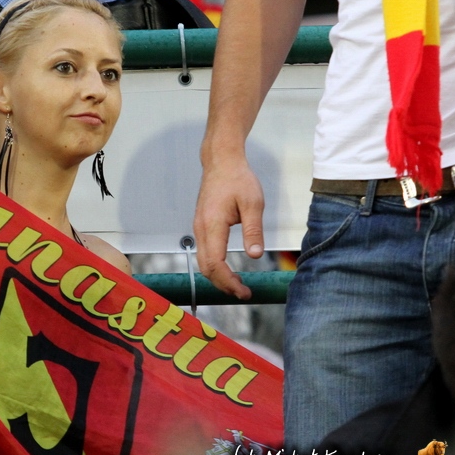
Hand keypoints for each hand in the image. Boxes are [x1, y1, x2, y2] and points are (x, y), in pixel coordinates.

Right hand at [193, 151, 264, 299]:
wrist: (221, 162)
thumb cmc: (237, 179)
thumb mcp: (253, 204)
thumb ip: (253, 231)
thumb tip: (255, 256)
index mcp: (212, 225)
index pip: (215, 263)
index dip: (228, 281)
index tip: (243, 291)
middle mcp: (201, 229)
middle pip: (205, 268)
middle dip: (223, 284)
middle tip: (242, 293)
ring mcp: (199, 228)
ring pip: (203, 262)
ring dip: (218, 277)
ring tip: (237, 284)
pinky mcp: (202, 226)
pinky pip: (204, 253)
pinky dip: (215, 266)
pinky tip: (228, 269)